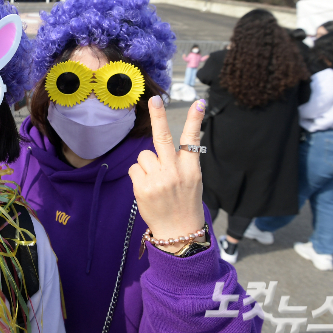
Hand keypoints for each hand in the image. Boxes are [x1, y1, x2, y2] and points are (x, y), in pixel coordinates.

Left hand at [129, 96, 205, 252]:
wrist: (178, 232)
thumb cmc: (184, 203)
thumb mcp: (192, 180)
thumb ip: (181, 162)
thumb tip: (162, 143)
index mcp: (191, 168)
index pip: (193, 139)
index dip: (195, 119)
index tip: (199, 102)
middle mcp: (175, 171)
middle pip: (162, 137)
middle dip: (158, 116)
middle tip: (155, 100)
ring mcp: (158, 179)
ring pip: (143, 155)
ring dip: (146, 165)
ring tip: (155, 181)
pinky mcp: (143, 187)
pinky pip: (134, 169)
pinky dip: (138, 176)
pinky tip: (147, 188)